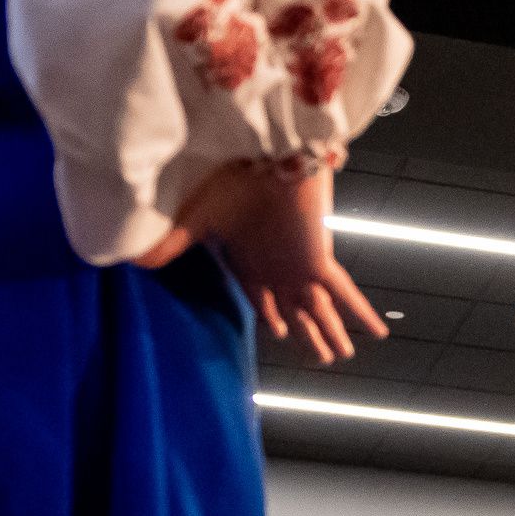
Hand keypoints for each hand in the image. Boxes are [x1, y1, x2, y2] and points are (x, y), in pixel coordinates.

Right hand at [157, 164, 387, 364]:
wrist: (262, 157)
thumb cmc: (229, 182)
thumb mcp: (193, 219)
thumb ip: (172, 243)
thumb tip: (134, 259)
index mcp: (250, 261)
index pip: (262, 298)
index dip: (272, 316)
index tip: (277, 333)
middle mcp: (277, 269)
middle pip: (294, 312)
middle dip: (305, 335)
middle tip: (318, 357)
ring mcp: (300, 268)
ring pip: (319, 312)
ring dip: (330, 335)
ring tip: (340, 356)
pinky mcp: (318, 262)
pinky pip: (346, 296)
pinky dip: (362, 314)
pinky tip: (380, 333)